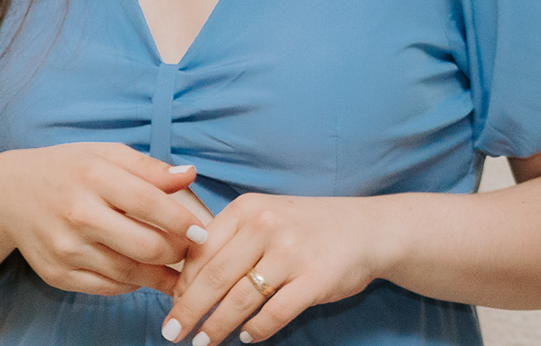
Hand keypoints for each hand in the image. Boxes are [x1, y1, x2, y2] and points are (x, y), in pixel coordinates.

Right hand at [0, 143, 206, 296]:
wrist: (9, 195)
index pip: (149, 203)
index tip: (203, 232)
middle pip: (143, 245)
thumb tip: (190, 175)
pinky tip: (144, 275)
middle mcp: (77, 215)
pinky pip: (106, 288)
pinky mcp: (56, 274)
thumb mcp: (107, 155)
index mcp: (94, 177)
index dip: (182, 220)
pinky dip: (131, 284)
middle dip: (177, 253)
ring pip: (127, 273)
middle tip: (194, 254)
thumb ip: (150, 168)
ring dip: (160, 276)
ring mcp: (65, 249)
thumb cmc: (69, 170)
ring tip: (180, 272)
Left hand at [164, 194, 396, 344]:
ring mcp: (292, 251)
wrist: (368, 229)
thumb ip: (229, 240)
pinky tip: (247, 336)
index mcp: (248, 208)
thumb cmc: (307, 227)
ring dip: (216, 326)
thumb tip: (185, 283)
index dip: (182, 284)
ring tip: (204, 342)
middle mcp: (267, 225)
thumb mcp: (266, 216)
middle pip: (214, 278)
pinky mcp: (315, 278)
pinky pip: (274, 313)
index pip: (200, 251)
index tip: (172, 306)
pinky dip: (256, 330)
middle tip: (172, 333)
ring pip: (240, 299)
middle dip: (189, 311)